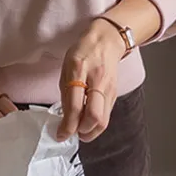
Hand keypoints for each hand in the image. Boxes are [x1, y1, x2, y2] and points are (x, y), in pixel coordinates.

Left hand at [57, 19, 126, 142]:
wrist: (106, 41)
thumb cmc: (82, 52)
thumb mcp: (66, 67)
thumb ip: (65, 92)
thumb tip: (65, 118)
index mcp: (79, 70)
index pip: (75, 105)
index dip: (68, 125)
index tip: (61, 134)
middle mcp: (97, 80)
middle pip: (94, 116)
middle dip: (82, 131)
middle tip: (72, 133)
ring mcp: (109, 88)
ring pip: (104, 120)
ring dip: (91, 132)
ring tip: (79, 130)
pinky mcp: (115, 93)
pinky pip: (107, 115)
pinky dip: (97, 123)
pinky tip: (88, 122)